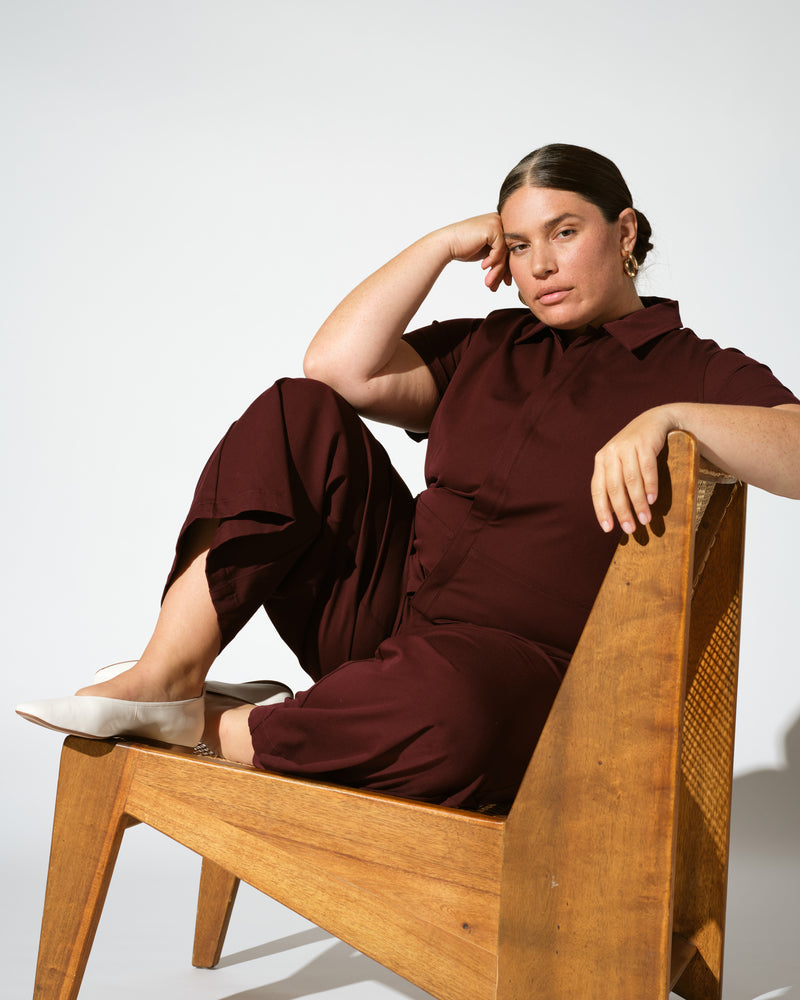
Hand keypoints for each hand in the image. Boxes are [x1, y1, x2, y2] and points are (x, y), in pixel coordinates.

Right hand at [438, 214, 511, 291]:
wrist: (447, 243)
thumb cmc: (463, 248)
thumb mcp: (485, 253)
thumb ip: (498, 256)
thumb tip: (511, 272)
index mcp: (498, 225)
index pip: (508, 249)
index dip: (505, 268)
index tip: (503, 282)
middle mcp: (499, 221)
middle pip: (507, 251)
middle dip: (502, 272)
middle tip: (496, 286)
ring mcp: (496, 223)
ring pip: (504, 253)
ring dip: (496, 271)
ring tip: (489, 283)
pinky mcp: (493, 228)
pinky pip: (499, 250)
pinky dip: (492, 261)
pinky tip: (483, 267)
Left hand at [591, 406, 675, 533]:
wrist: (654, 421)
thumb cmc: (635, 450)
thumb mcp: (620, 463)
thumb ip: (615, 482)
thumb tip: (615, 515)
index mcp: (601, 460)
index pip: (598, 489)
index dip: (602, 510)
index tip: (608, 528)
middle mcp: (610, 453)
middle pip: (614, 487)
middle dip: (622, 510)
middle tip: (630, 529)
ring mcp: (627, 446)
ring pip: (631, 480)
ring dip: (638, 502)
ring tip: (645, 519)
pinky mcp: (644, 443)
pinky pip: (647, 468)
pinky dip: (650, 485)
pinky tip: (652, 499)